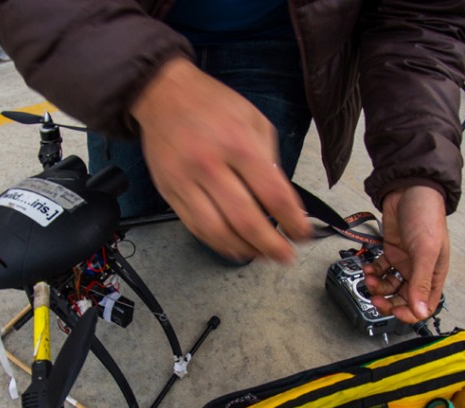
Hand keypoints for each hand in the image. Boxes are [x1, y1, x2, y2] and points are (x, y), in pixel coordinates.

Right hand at [130, 58, 310, 263]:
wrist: (162, 94)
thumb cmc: (212, 104)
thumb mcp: (253, 120)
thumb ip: (269, 159)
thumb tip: (281, 200)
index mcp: (238, 144)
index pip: (273, 195)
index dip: (292, 221)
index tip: (302, 234)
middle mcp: (210, 166)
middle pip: (245, 220)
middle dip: (270, 245)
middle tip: (285, 256)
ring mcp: (185, 182)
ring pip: (217, 232)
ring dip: (243, 249)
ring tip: (259, 255)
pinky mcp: (169, 192)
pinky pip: (195, 228)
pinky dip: (216, 243)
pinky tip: (232, 246)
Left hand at [363, 185, 448, 323]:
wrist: (409, 190)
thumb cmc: (425, 216)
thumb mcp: (425, 251)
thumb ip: (421, 281)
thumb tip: (420, 310)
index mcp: (434, 274)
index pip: (425, 305)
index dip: (410, 313)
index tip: (393, 311)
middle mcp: (419, 270)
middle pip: (403, 298)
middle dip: (388, 301)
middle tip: (375, 298)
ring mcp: (404, 262)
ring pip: (389, 286)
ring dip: (377, 286)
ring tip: (370, 277)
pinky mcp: (391, 252)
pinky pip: (380, 270)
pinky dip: (372, 271)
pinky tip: (368, 267)